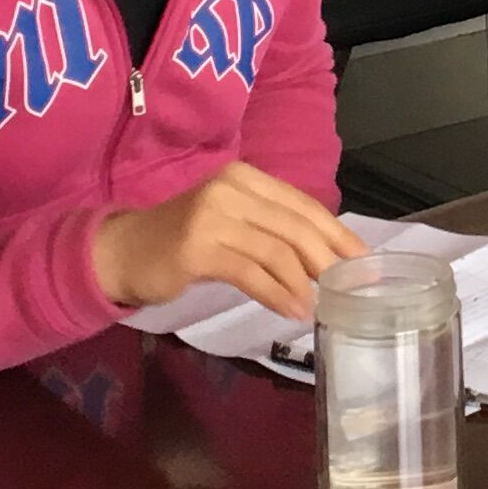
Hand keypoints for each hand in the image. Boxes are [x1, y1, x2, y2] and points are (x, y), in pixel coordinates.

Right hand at [91, 161, 365, 321]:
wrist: (124, 251)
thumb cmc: (185, 240)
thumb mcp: (234, 222)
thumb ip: (273, 229)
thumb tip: (329, 256)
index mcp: (246, 177)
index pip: (303, 205)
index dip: (337, 233)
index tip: (363, 259)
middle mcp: (231, 188)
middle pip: (296, 226)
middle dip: (329, 260)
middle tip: (350, 288)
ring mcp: (212, 215)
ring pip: (277, 251)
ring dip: (303, 284)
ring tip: (319, 307)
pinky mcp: (197, 247)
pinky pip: (251, 273)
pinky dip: (278, 294)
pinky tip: (292, 311)